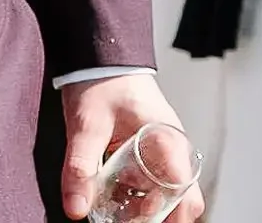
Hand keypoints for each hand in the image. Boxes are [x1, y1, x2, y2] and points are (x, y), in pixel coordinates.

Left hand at [61, 74, 202, 221]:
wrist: (99, 55)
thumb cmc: (101, 82)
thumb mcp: (86, 126)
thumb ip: (80, 167)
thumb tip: (76, 209)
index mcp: (167, 142)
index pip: (185, 193)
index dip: (169, 217)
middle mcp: (173, 149)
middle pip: (183, 199)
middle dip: (160, 218)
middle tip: (126, 220)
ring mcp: (164, 150)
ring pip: (167, 194)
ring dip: (146, 208)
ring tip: (114, 209)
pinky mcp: (150, 150)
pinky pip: (152, 182)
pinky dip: (137, 194)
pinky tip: (111, 194)